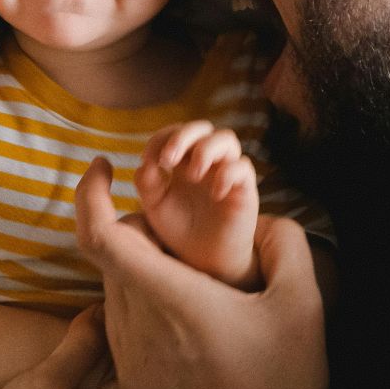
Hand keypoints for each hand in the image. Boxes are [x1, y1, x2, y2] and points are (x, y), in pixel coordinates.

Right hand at [0, 308, 155, 388]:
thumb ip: (84, 342)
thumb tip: (107, 307)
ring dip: (142, 384)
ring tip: (128, 352)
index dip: (155, 346)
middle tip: (142, 331)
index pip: (162, 379)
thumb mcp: (48, 380)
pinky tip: (114, 381)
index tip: (144, 319)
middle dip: (154, 365)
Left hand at [75, 157, 327, 388]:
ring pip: (112, 289)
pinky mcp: (132, 382)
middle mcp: (138, 328)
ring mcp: (129, 359)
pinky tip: (188, 318)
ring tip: (192, 277)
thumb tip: (261, 217)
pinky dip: (141, 303)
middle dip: (138, 229)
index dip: (89, 192)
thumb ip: (283, 242)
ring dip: (138, 269)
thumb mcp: (304, 305)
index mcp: (174, 300)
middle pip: (111, 255)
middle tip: (183, 231)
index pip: (102, 235)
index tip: (102, 165)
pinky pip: (121, 323)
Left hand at [136, 121, 261, 288]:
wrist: (205, 261)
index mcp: (182, 161)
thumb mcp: (155, 206)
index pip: (174, 133)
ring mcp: (226, 172)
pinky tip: (214, 194)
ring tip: (193, 175)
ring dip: (206, 150)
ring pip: (227, 139)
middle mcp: (206, 162)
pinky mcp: (244, 189)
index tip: (150, 160)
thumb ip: (147, 183)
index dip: (161, 139)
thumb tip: (145, 162)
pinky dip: (227, 174)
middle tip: (168, 159)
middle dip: (183, 136)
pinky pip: (243, 168)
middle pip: (202, 127)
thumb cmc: (181, 231)